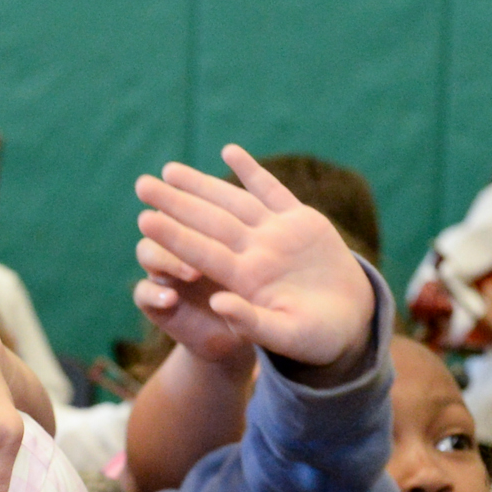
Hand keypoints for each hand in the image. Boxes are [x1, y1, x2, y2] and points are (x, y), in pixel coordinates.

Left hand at [135, 144, 372, 371]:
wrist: (350, 324)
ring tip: (169, 169)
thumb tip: (218, 304)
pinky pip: (271, 191)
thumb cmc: (316, 339)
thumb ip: (252, 323)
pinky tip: (228, 151)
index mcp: (246, 280)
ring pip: (232, 202)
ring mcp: (276, 235)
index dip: (174, 236)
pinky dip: (251, 171)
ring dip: (201, 184)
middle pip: (208, 222)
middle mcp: (255, 253)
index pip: (202, 253)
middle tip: (141, 184)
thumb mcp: (286, 336)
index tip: (144, 219)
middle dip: (175, 203)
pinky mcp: (301, 221)